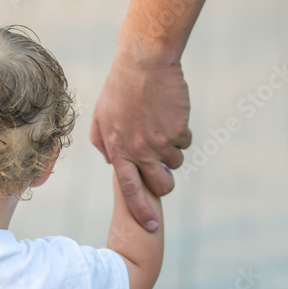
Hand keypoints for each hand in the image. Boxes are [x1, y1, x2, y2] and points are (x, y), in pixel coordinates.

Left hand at [91, 43, 191, 230]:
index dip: (140, 210)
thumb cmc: (119, 86)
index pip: (129, 190)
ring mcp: (160, 141)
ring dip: (171, 149)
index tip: (151, 226)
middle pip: (161, 185)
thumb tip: (112, 164)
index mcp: (117, 149)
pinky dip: (181, 132)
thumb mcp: (101, 115)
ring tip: (159, 125)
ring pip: (175, 162)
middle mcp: (139, 150)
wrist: (144, 62)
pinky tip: (169, 114)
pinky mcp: (178, 130)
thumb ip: (103, 143)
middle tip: (163, 169)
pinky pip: (186, 142)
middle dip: (164, 183)